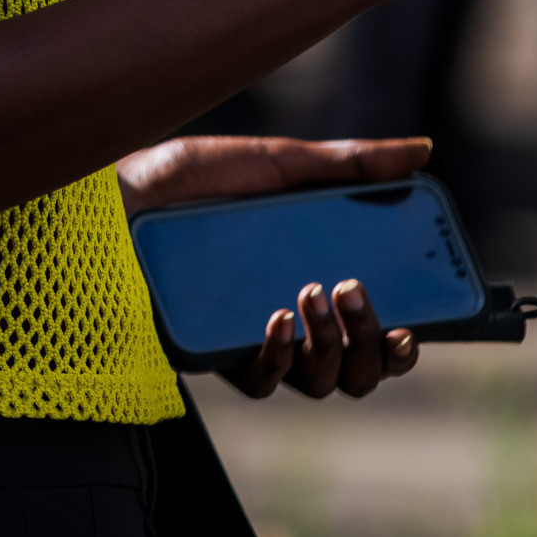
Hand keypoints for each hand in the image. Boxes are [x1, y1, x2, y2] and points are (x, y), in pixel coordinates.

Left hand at [116, 133, 427, 401]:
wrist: (113, 197)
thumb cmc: (188, 180)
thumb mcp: (274, 163)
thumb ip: (348, 163)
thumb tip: (423, 152)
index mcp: (311, 274)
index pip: (372, 330)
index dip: (400, 344)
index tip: (412, 327)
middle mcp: (289, 319)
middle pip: (356, 371)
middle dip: (372, 343)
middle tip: (358, 291)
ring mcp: (250, 342)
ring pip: (318, 384)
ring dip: (333, 346)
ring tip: (313, 293)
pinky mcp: (211, 355)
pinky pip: (262, 382)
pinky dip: (279, 355)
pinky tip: (274, 319)